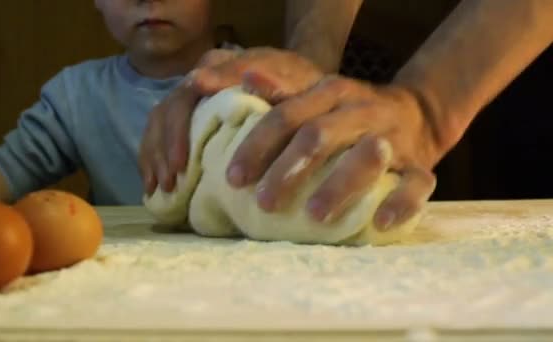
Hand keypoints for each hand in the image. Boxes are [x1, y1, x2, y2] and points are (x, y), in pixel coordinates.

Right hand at [139, 47, 322, 194]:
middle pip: (170, 108)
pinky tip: (153, 185)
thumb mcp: (297, 86)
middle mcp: (201, 75)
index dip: (180, 129)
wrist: (299, 83)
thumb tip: (249, 80)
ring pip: (159, 120)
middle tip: (171, 180)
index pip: (191, 91)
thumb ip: (276, 85)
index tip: (181, 162)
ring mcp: (191, 93)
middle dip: (166, 148)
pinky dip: (152, 158)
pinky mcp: (186, 112)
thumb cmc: (300, 89)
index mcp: (223, 65)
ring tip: (162, 187)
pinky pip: (157, 132)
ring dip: (156, 155)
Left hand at [225, 76, 443, 230]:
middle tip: (263, 203)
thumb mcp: (315, 99)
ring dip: (339, 186)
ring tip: (313, 215)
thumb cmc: (346, 117)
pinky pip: (416, 184)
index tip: (232, 178)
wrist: (415, 116)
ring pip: (366, 158)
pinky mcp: (419, 166)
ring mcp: (393, 138)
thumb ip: (282, 94)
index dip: (257, 145)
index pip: (286, 115)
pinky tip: (379, 223)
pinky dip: (400, 203)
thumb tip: (246, 79)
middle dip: (289, 170)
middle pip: (319, 135)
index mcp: (329, 93)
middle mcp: (360, 110)